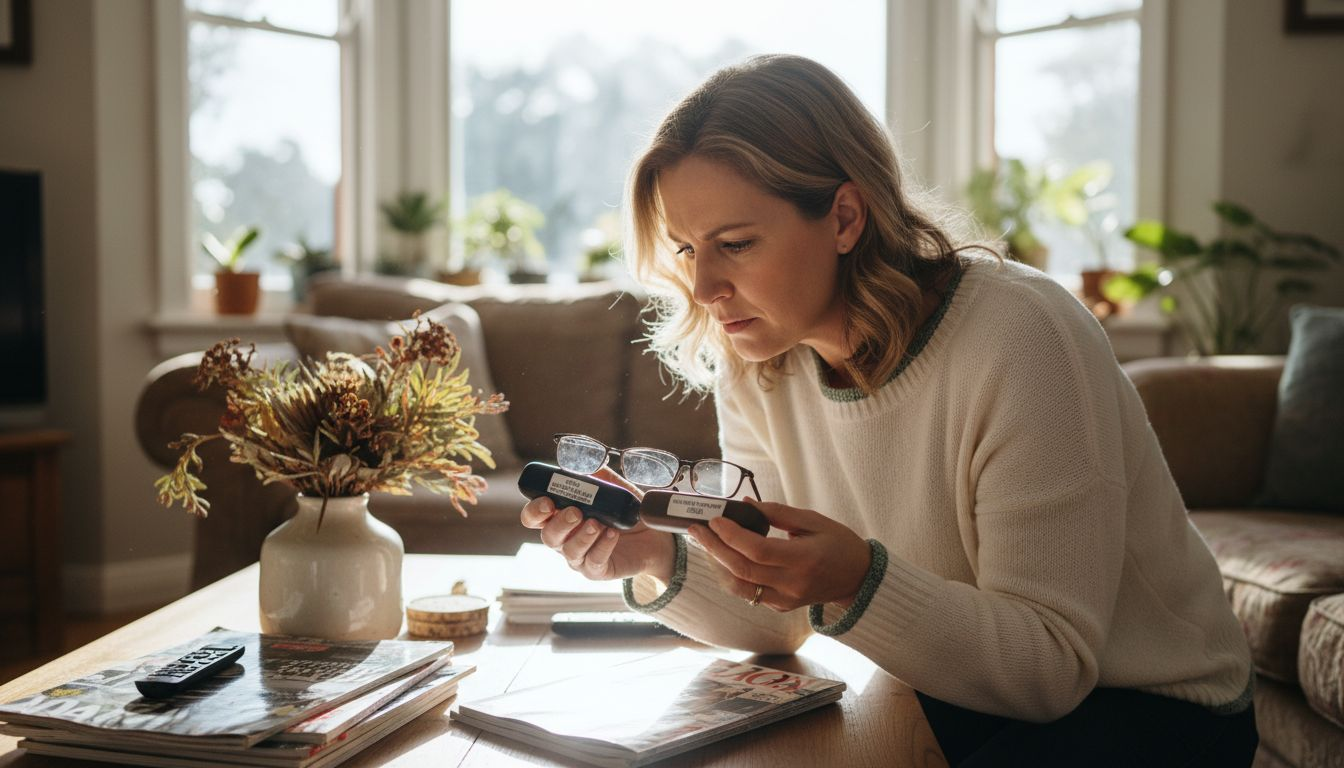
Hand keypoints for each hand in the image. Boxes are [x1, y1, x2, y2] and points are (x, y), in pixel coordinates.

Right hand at [519, 467, 674, 582]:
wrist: (652, 536)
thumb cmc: (624, 512)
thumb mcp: (613, 489)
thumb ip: (599, 477)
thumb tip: (590, 464)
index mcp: (560, 517)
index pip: (534, 517)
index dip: (534, 511)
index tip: (547, 501)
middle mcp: (565, 539)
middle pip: (548, 536)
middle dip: (559, 523)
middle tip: (575, 512)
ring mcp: (580, 557)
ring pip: (570, 551)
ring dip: (582, 536)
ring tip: (598, 524)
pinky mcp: (598, 570)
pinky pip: (594, 561)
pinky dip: (602, 546)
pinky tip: (613, 534)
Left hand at [687, 499, 870, 611]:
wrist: (859, 579)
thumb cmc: (839, 544)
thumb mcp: (814, 520)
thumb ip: (778, 513)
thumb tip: (745, 503)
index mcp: (803, 560)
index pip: (757, 551)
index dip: (731, 536)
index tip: (715, 519)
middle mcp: (792, 584)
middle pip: (742, 570)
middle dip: (714, 548)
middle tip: (696, 529)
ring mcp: (785, 599)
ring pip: (740, 587)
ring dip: (718, 565)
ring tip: (706, 543)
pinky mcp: (781, 606)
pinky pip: (748, 593)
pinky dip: (732, 575)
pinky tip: (724, 558)